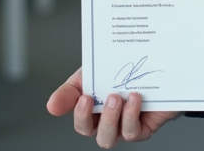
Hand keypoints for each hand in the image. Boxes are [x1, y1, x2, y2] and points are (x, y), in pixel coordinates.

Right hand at [47, 68, 178, 147]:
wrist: (152, 64)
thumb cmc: (117, 72)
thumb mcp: (90, 74)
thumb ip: (70, 90)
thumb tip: (51, 107)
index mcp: (93, 111)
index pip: (82, 123)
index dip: (80, 114)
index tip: (84, 96)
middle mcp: (109, 123)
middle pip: (97, 136)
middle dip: (100, 119)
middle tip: (108, 97)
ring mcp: (125, 127)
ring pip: (110, 138)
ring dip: (113, 119)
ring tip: (120, 97)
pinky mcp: (143, 127)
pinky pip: (133, 132)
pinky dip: (131, 115)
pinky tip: (135, 98)